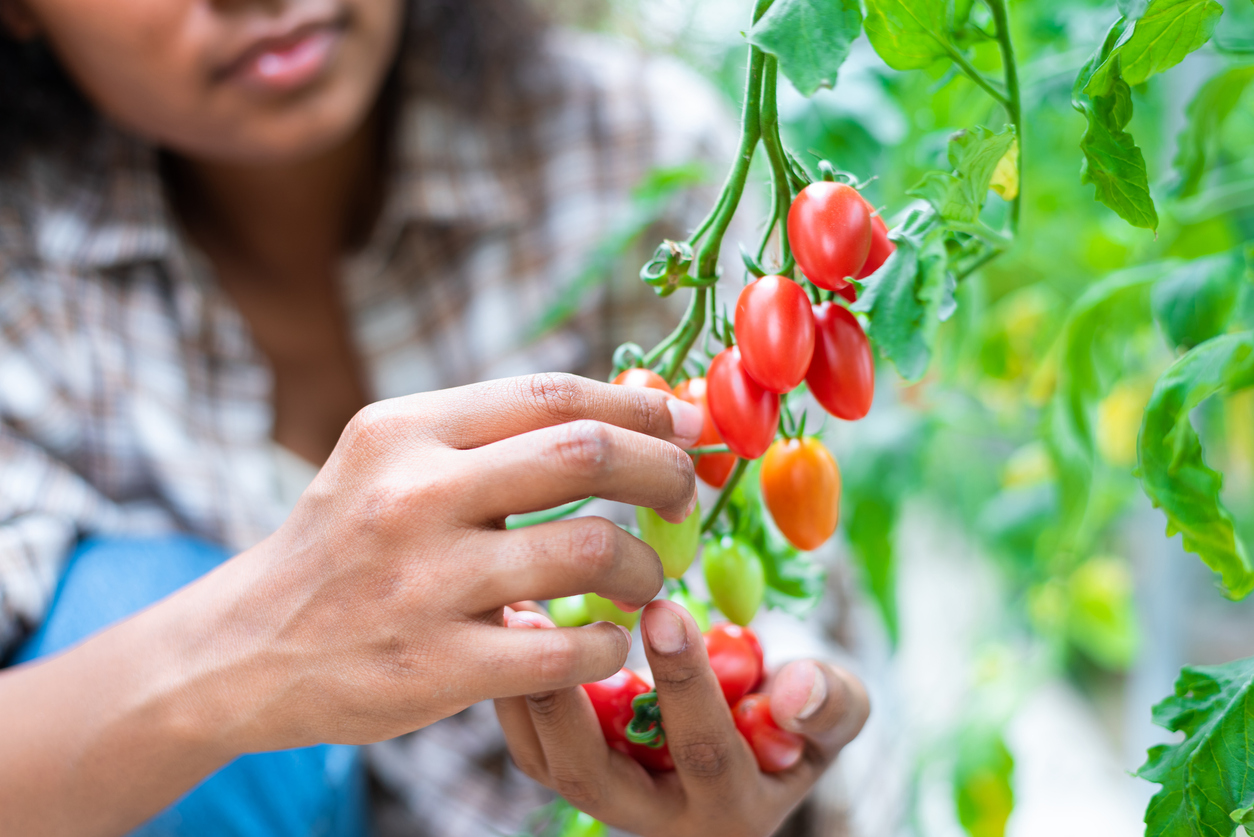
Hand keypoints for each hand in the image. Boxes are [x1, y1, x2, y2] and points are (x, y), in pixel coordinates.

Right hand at [184, 373, 703, 753]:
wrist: (244, 647)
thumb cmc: (343, 545)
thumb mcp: (389, 461)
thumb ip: (486, 436)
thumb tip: (618, 414)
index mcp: (407, 431)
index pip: (552, 395)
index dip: (639, 409)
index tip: (687, 428)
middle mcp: (412, 494)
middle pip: (585, 455)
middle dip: (662, 472)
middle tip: (686, 496)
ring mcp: (422, 582)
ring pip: (588, 550)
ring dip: (643, 566)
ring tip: (646, 578)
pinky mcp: (432, 667)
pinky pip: (563, 651)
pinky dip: (608, 645)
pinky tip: (606, 641)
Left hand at [494, 601, 869, 836]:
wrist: (754, 748)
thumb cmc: (796, 721)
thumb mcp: (835, 716)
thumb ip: (829, 703)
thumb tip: (797, 690)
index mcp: (730, 807)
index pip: (702, 750)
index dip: (684, 682)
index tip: (662, 607)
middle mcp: (658, 818)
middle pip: (595, 776)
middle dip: (568, 700)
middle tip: (545, 621)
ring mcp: (609, 799)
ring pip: (548, 762)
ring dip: (524, 689)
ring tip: (514, 612)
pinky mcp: (575, 772)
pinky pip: (531, 743)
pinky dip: (514, 687)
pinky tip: (510, 620)